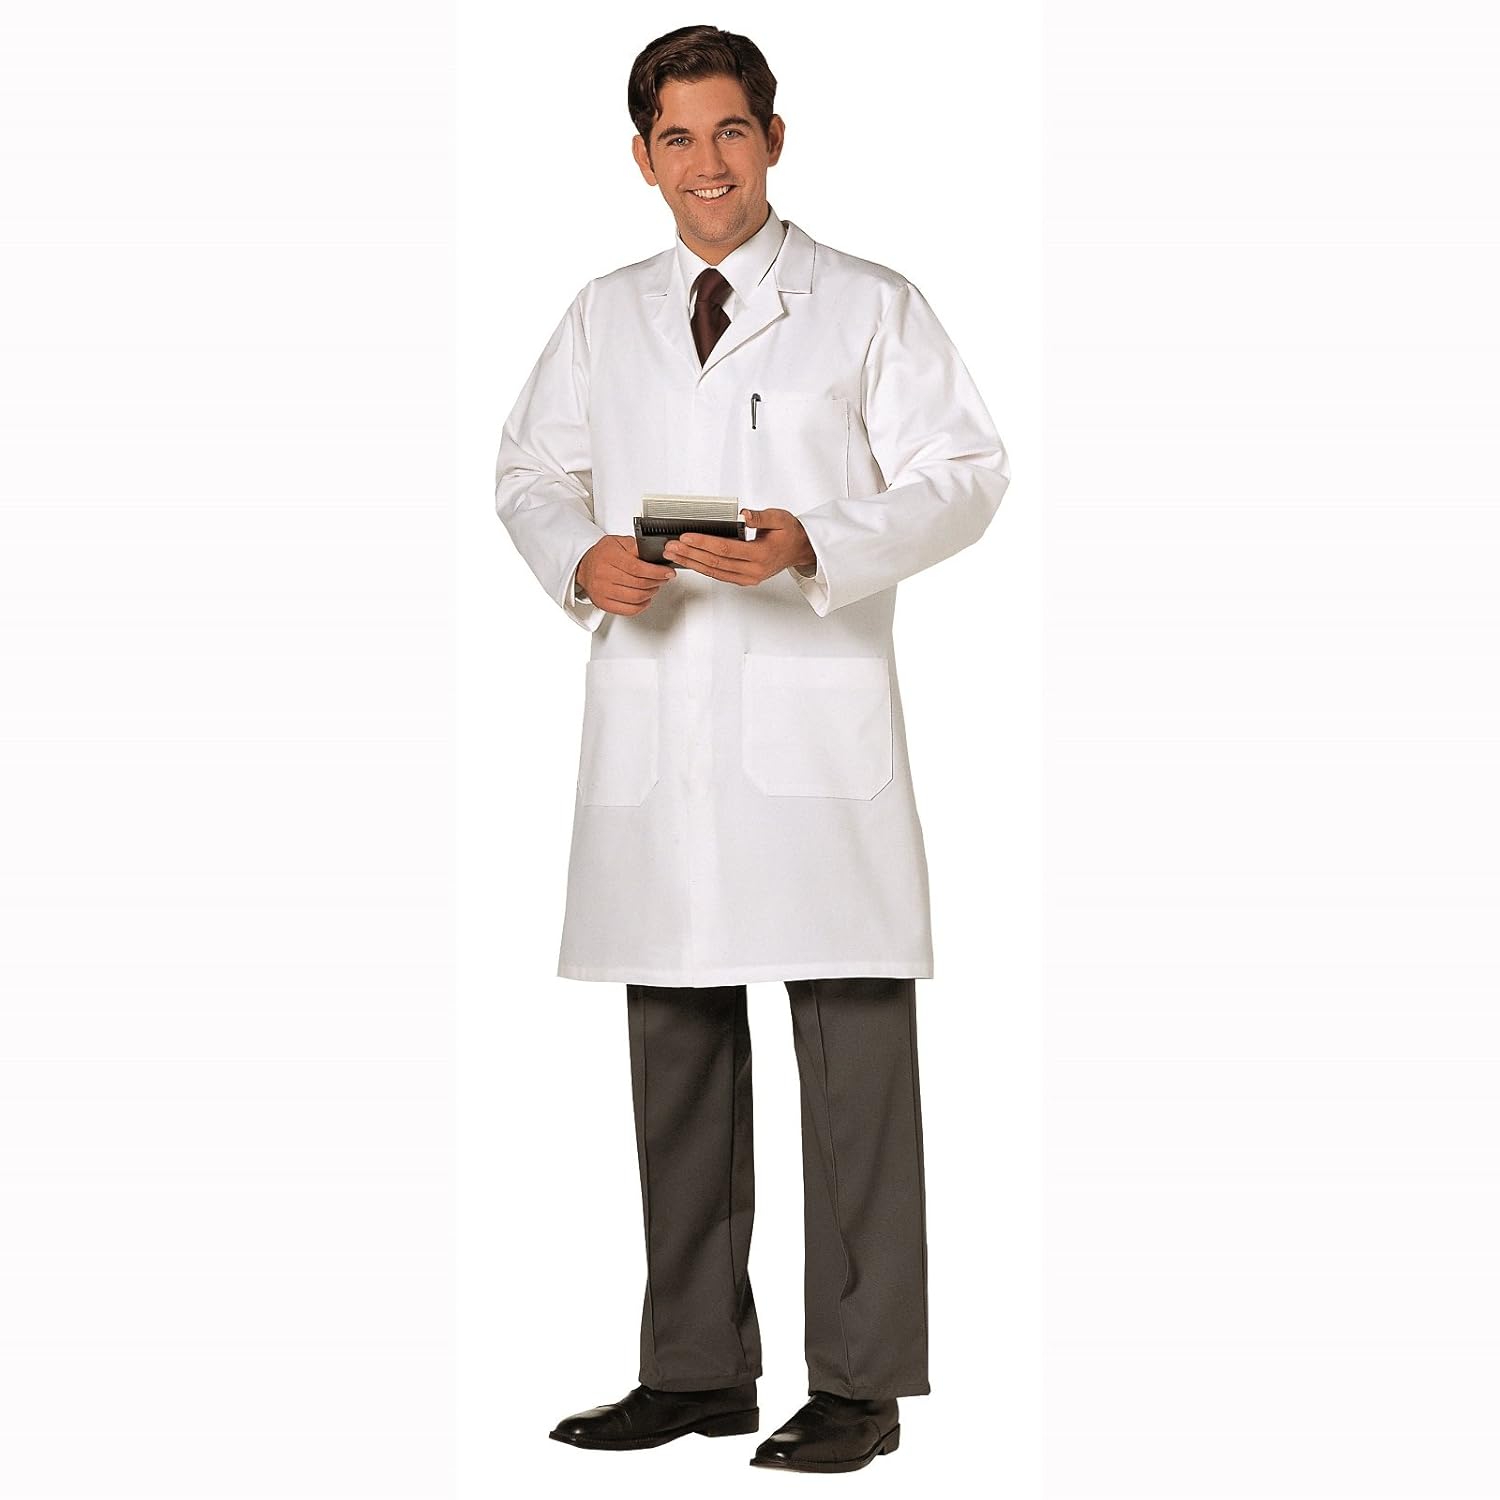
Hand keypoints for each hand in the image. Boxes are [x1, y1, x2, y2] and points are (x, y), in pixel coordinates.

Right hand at [574, 534, 675, 615]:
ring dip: (651, 593)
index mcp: (609, 557)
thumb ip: (635, 546)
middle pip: (639, 584)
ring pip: (636, 598)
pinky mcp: (603, 604)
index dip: (656, 572)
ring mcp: (603, 591)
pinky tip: (645, 598)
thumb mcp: (618, 542)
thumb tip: (654, 553)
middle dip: (656, 581)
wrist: (584, 567)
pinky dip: (642, 606)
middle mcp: (603, 575)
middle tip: (663, 578)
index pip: (637, 568)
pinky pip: (629, 610)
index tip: (667, 572)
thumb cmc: (603, 554)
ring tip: (654, 586)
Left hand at [662, 507, 816, 585]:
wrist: (799, 550)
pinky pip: (719, 575)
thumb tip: (744, 514)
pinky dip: (702, 568)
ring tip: (674, 554)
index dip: (704, 543)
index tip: (686, 537)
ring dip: (692, 563)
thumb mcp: (779, 518)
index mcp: (761, 555)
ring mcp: (748, 578)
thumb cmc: (790, 533)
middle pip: (715, 562)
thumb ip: (761, 517)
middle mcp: (753, 570)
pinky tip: (690, 561)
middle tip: (672, 546)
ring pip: (714, 572)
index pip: (726, 549)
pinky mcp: (744, 579)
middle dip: (691, 553)